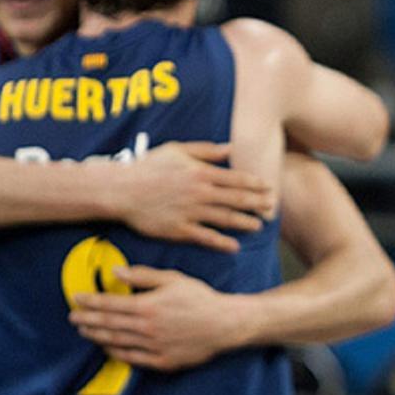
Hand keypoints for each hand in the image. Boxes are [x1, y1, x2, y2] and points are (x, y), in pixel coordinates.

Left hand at [69, 265, 242, 371]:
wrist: (224, 324)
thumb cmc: (200, 298)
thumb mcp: (173, 279)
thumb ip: (143, 276)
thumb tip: (116, 272)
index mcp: (148, 306)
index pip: (110, 304)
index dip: (90, 301)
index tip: (76, 298)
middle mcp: (146, 328)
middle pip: (108, 324)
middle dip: (87, 320)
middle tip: (72, 317)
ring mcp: (152, 347)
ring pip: (116, 342)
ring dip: (97, 336)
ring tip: (84, 331)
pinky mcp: (161, 361)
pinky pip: (132, 358)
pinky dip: (116, 353)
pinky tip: (107, 348)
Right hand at [106, 142, 273, 252]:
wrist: (120, 190)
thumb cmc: (148, 166)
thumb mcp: (178, 150)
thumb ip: (206, 150)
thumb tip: (231, 148)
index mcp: (201, 172)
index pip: (237, 179)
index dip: (256, 185)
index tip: (270, 188)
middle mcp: (199, 192)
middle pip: (237, 199)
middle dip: (258, 204)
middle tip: (273, 207)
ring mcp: (190, 212)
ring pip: (225, 219)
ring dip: (245, 223)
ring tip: (259, 226)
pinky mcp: (178, 229)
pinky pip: (205, 237)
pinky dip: (221, 242)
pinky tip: (234, 246)